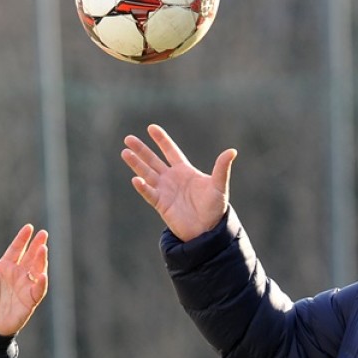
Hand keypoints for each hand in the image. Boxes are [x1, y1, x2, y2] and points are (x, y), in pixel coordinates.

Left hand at [0, 224, 48, 336]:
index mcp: (4, 268)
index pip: (16, 250)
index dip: (22, 239)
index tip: (29, 228)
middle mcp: (17, 275)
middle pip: (30, 256)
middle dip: (37, 245)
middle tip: (43, 233)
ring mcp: (24, 287)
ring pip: (37, 269)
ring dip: (41, 259)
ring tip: (43, 248)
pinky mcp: (29, 301)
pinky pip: (38, 290)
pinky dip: (41, 282)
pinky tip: (41, 274)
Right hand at [121, 124, 236, 240]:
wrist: (208, 230)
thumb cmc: (215, 207)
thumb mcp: (219, 185)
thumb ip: (222, 168)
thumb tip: (232, 151)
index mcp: (184, 171)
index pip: (170, 151)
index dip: (161, 140)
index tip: (151, 127)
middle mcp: (172, 179)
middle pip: (153, 160)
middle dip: (141, 150)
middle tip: (128, 139)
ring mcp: (165, 191)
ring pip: (147, 174)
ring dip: (136, 164)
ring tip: (124, 152)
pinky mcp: (161, 205)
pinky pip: (150, 194)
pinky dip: (143, 187)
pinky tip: (136, 179)